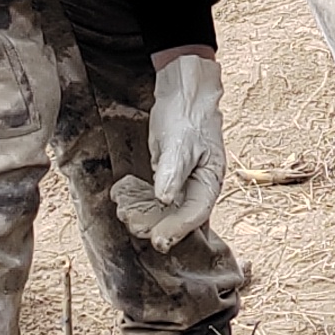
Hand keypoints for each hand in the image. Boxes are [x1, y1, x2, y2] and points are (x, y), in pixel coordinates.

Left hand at [135, 51, 224, 246]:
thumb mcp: (180, 142)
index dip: (177, 229)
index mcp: (211, 179)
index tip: (158, 240)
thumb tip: (164, 199)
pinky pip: (153, 197)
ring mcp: (182, 182)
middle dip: (157, 224)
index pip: (196, 212)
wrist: (183, 93)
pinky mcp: (167, 177)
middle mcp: (198, 186)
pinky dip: (139, 200)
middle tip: (135, 225)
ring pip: (164, 209)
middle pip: (179, 216)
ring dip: (145, 214)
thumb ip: (172, 172)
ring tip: (125, 213)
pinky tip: (123, 198)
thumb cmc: (188, 115)